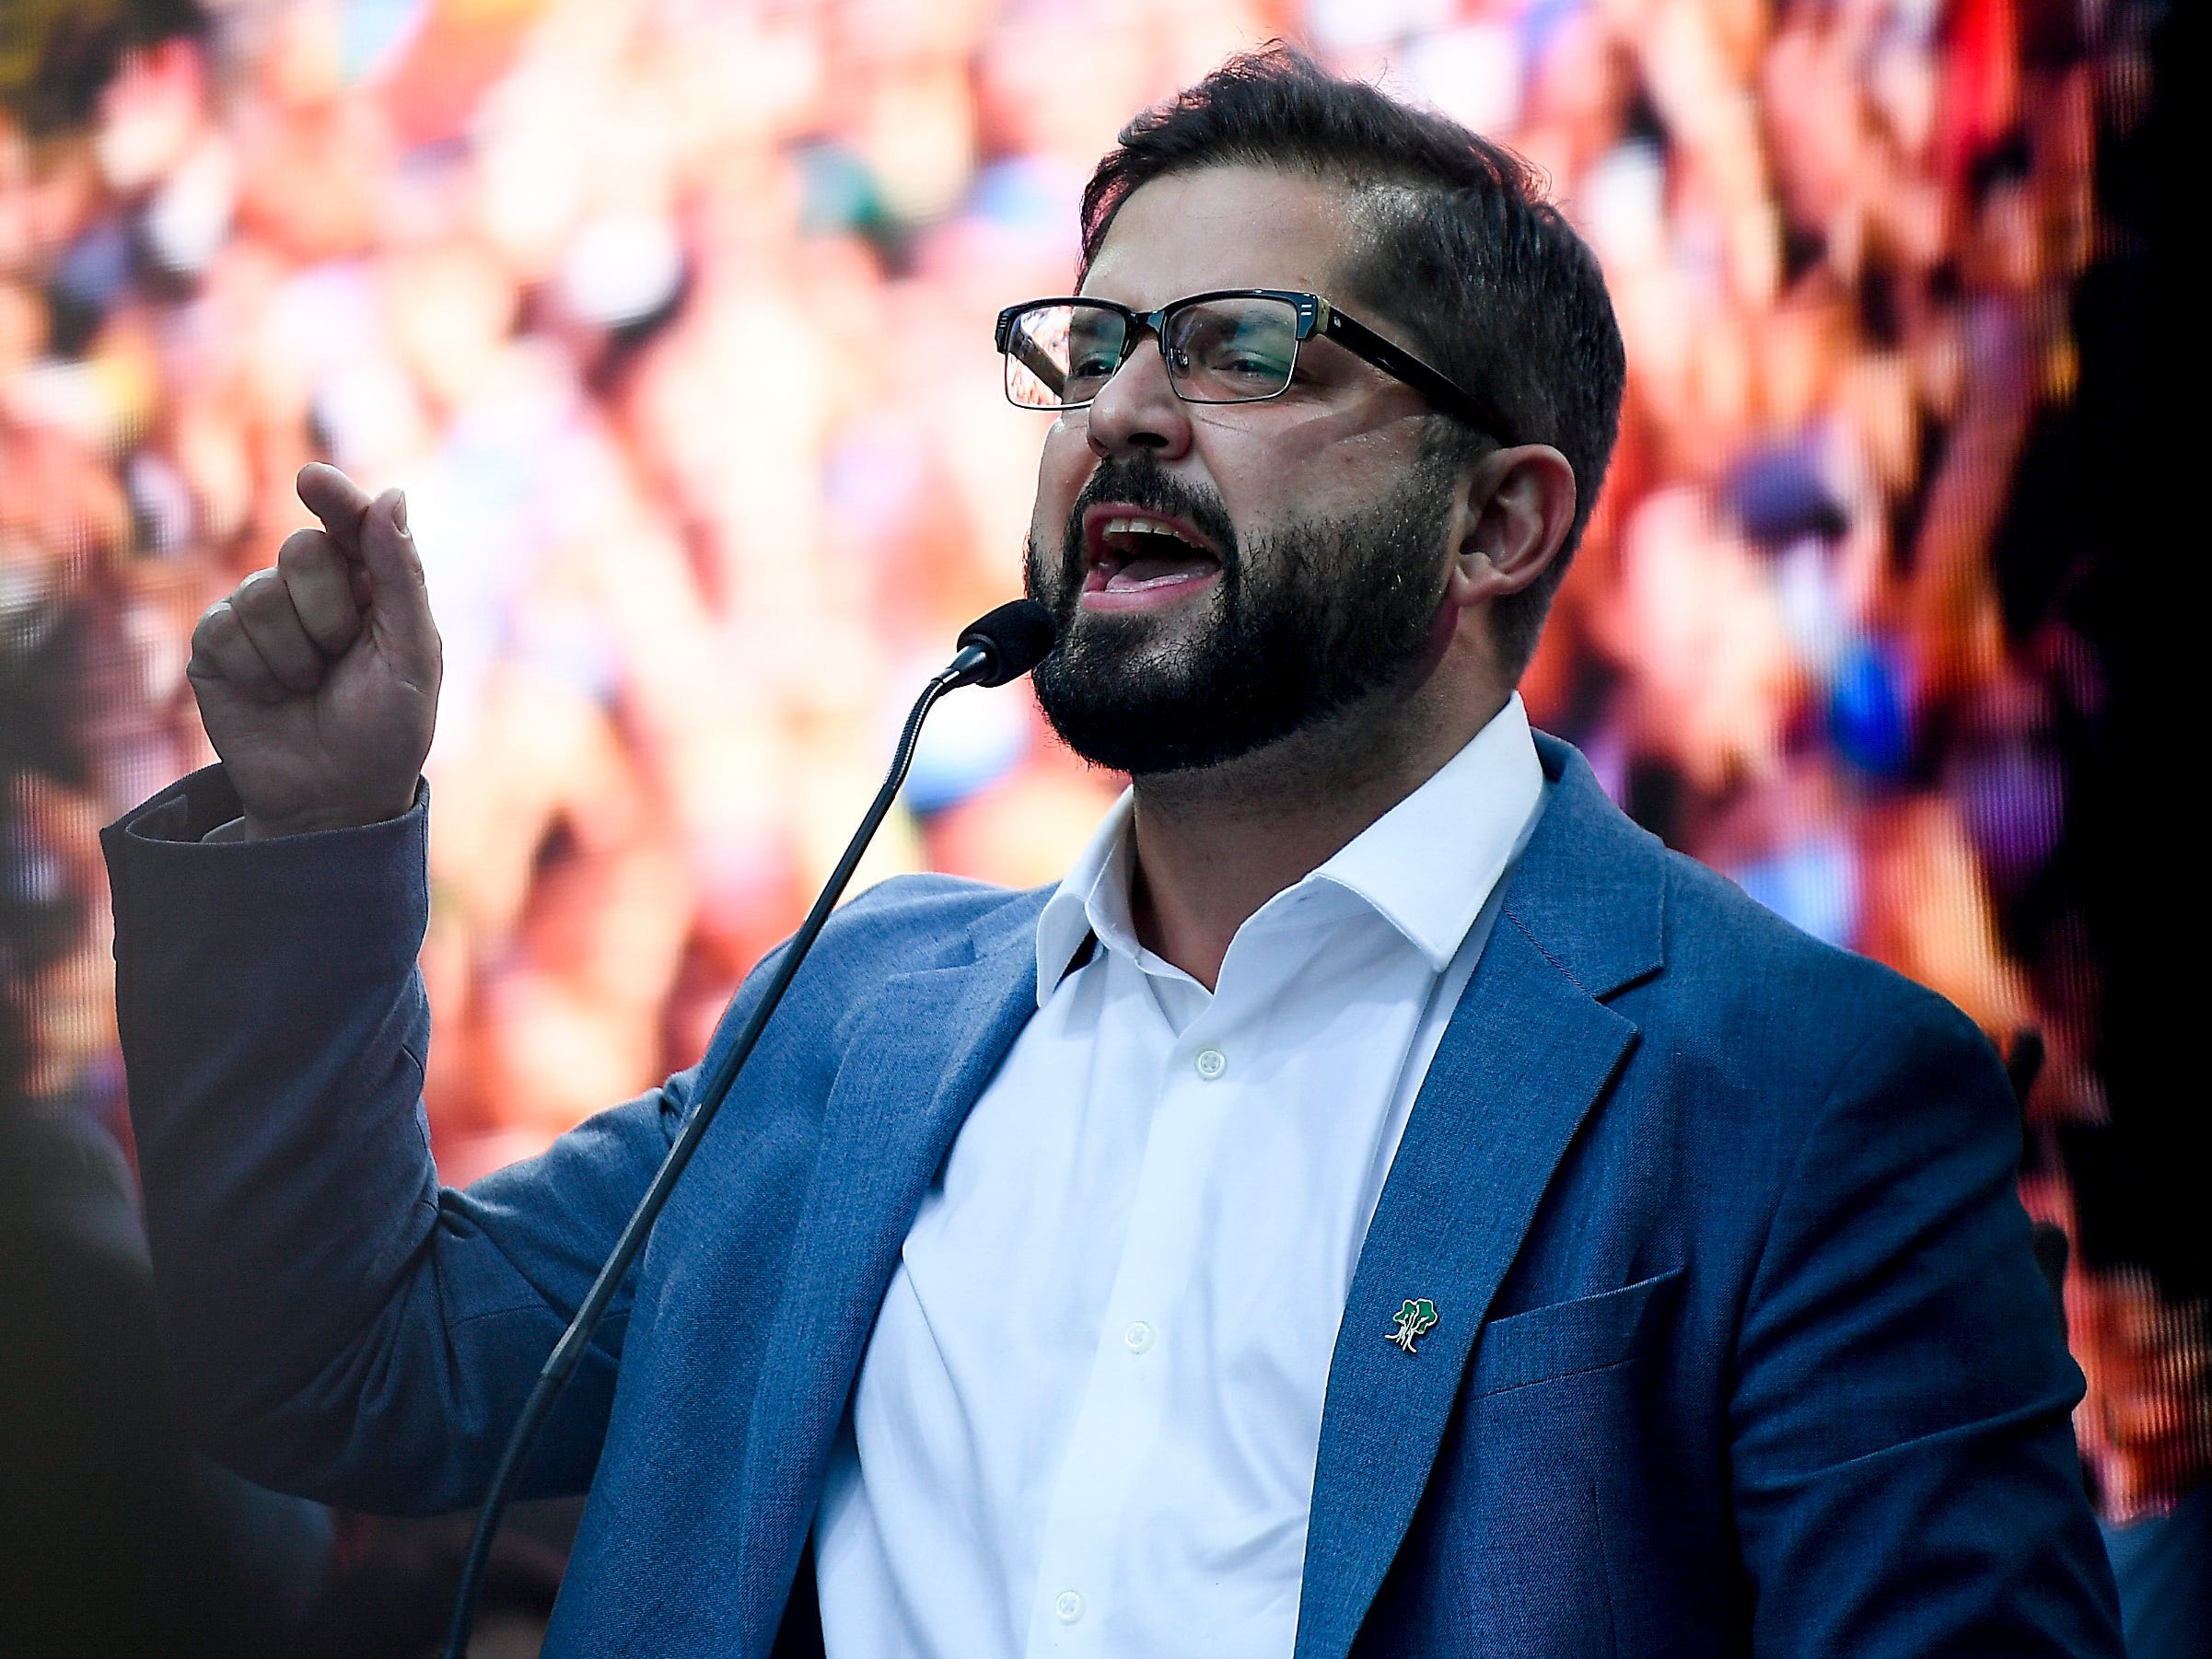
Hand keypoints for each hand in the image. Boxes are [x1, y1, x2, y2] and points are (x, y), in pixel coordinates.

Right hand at [187, 464, 442, 838]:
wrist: (333, 798)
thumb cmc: (386, 731)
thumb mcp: (412, 656)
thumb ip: (400, 576)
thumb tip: (390, 496)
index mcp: (369, 588)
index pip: (350, 525)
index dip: (335, 500)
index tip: (313, 481)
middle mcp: (311, 592)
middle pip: (303, 551)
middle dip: (329, 609)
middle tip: (342, 655)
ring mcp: (259, 615)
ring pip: (260, 593)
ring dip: (295, 652)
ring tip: (309, 688)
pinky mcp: (217, 646)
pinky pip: (225, 628)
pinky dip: (256, 670)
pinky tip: (272, 696)